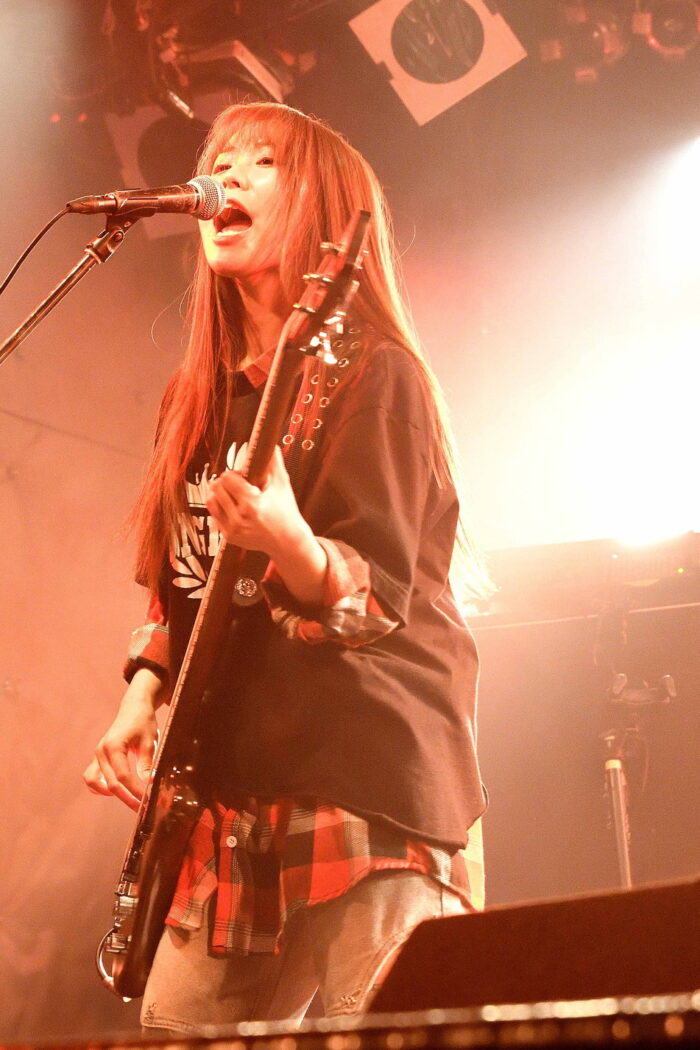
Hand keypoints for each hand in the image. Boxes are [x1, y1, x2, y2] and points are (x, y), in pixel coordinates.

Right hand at [83, 670, 161, 811]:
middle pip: (111, 783)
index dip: (135, 791)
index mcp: (114, 746)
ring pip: (94, 782)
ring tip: (129, 799)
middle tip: (142, 808)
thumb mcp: (149, 742)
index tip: (147, 801)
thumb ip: (147, 764)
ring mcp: (97, 755)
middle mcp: (101, 752)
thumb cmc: (143, 722)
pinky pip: (92, 777)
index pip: (123, 776)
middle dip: (127, 798)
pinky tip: (119, 790)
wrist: (134, 708)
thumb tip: (148, 785)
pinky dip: (101, 787)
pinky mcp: (98, 757)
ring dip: (110, 793)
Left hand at [206, 444, 304, 559]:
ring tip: (233, 494)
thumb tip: (271, 443)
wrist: (287, 541)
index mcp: (252, 504)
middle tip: (238, 485)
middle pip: (217, 488)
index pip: (228, 479)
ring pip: (211, 500)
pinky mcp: (228, 537)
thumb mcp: (283, 485)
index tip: (244, 477)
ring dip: (220, 494)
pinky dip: (220, 507)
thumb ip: (275, 463)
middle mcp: (240, 518)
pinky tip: (233, 506)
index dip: (235, 474)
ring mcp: (232, 529)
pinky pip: (213, 514)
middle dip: (226, 482)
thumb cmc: (286, 511)